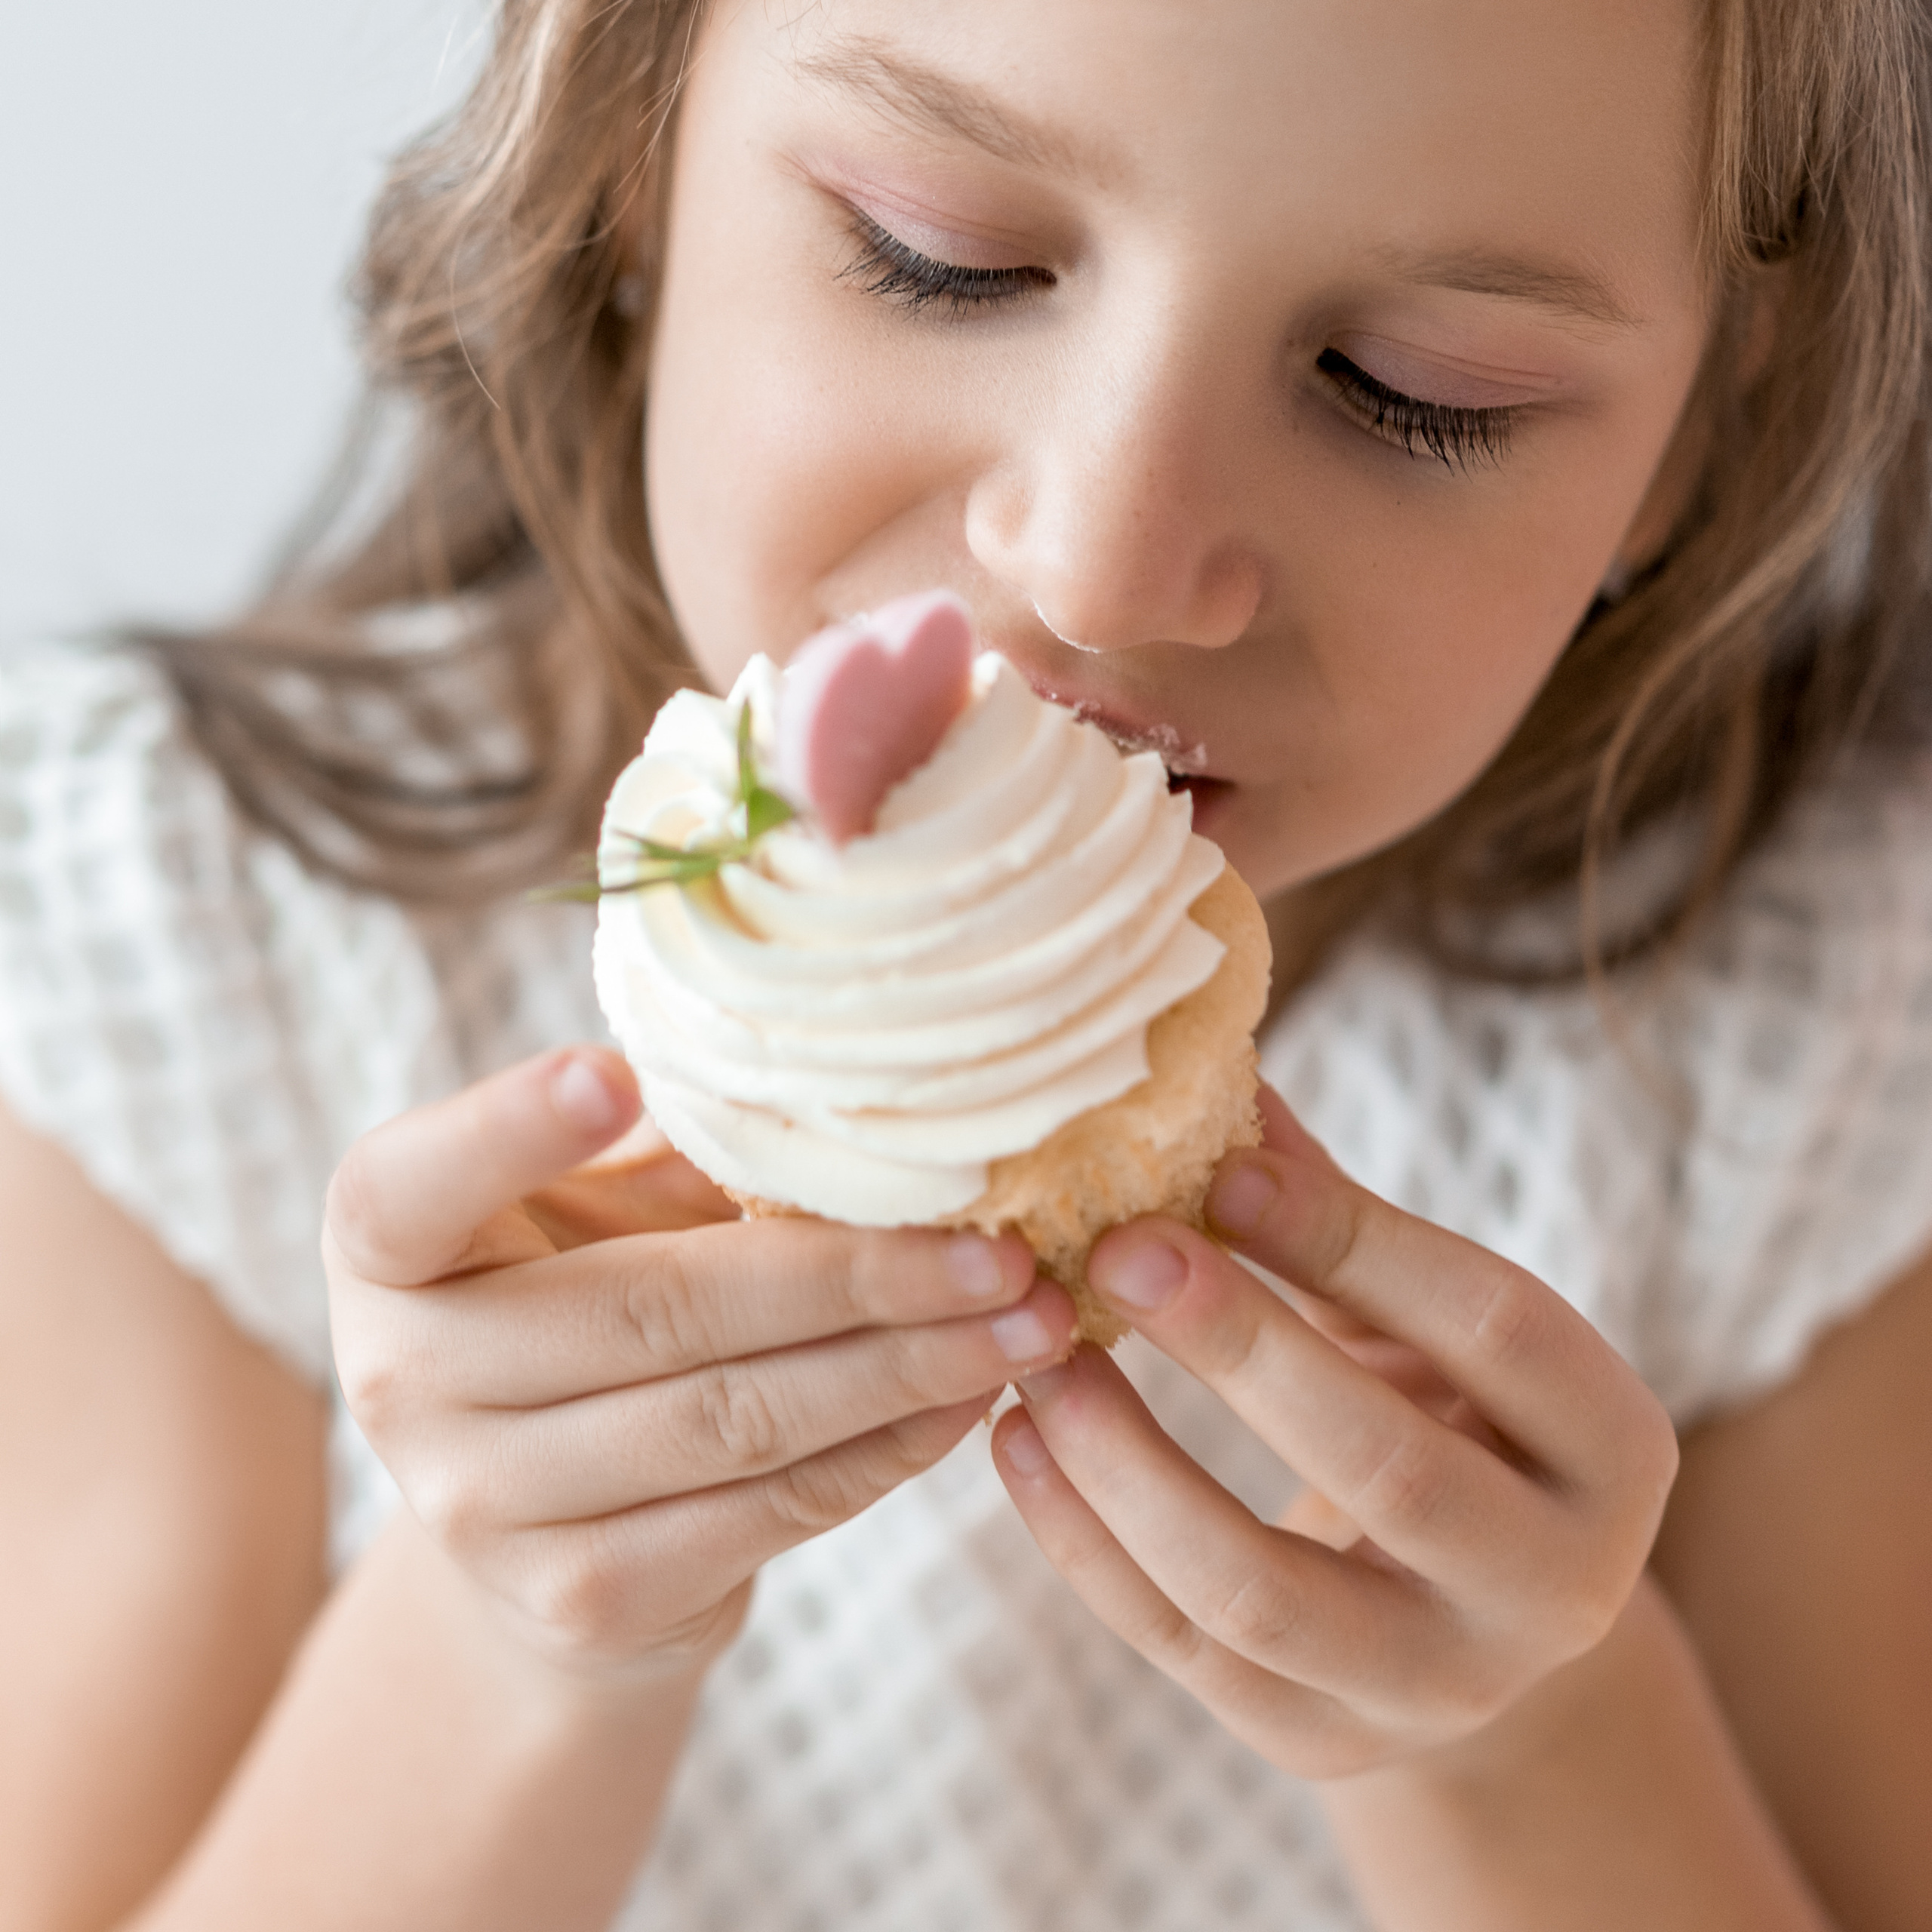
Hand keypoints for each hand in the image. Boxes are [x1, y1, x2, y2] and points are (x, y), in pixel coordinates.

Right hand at [326, 1046, 1076, 1682]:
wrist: (540, 1519)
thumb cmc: (584, 1297)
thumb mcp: (589, 1209)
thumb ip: (670, 1154)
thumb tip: (855, 1101)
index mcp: (385, 1247)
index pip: (410, 1185)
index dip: (508, 1130)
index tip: (611, 1076)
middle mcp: (406, 1381)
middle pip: (656, 1311)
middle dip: (854, 1276)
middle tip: (1002, 1243)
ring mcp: (484, 1510)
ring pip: (735, 1421)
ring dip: (905, 1368)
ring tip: (1029, 1320)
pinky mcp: (583, 1599)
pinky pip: (768, 1513)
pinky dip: (887, 1450)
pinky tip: (972, 1397)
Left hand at [991, 1086, 1678, 1779]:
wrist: (1467, 1610)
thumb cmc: (1445, 1415)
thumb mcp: (1427, 1320)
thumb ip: (1336, 1217)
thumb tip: (1220, 1074)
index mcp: (1612, 1446)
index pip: (1495, 1330)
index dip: (1355, 1239)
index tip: (1224, 1166)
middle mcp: (1555, 1587)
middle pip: (1393, 1470)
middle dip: (1241, 1351)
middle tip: (1117, 1250)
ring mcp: (1436, 1687)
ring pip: (1261, 1589)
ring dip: (1128, 1461)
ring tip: (1040, 1356)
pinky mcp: (1316, 1741)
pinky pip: (1177, 1649)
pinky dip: (1081, 1543)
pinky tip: (1015, 1441)